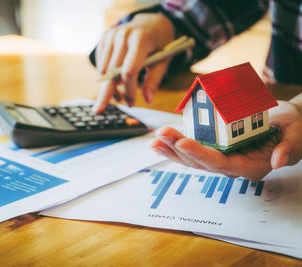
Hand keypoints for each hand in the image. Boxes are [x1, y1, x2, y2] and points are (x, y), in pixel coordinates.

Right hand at [93, 13, 174, 112]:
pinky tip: (116, 79)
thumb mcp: (163, 61)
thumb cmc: (160, 44)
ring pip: (103, 68)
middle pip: (111, 71)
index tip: (131, 103)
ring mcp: (111, 34)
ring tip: (118, 95)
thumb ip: (154, 81)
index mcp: (141, 40)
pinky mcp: (104, 37)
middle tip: (99, 110)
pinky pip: (100, 62)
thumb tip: (148, 101)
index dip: (129, 90)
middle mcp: (123, 35)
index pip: (129, 70)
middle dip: (107, 92)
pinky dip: (106, 75)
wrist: (151, 23)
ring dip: (108, 86)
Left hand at [150, 100, 301, 180]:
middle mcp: (233, 166)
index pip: (221, 164)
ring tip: (155, 138)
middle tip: (161, 135)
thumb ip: (291, 148)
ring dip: (172, 149)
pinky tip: (161, 140)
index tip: (182, 142)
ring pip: (192, 159)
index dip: (200, 154)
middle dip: (178, 149)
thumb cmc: (293, 128)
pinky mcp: (215, 148)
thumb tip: (279, 160)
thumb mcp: (297, 135)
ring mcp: (222, 158)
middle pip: (200, 163)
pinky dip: (175, 145)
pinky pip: (192, 150)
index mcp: (251, 166)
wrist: (286, 123)